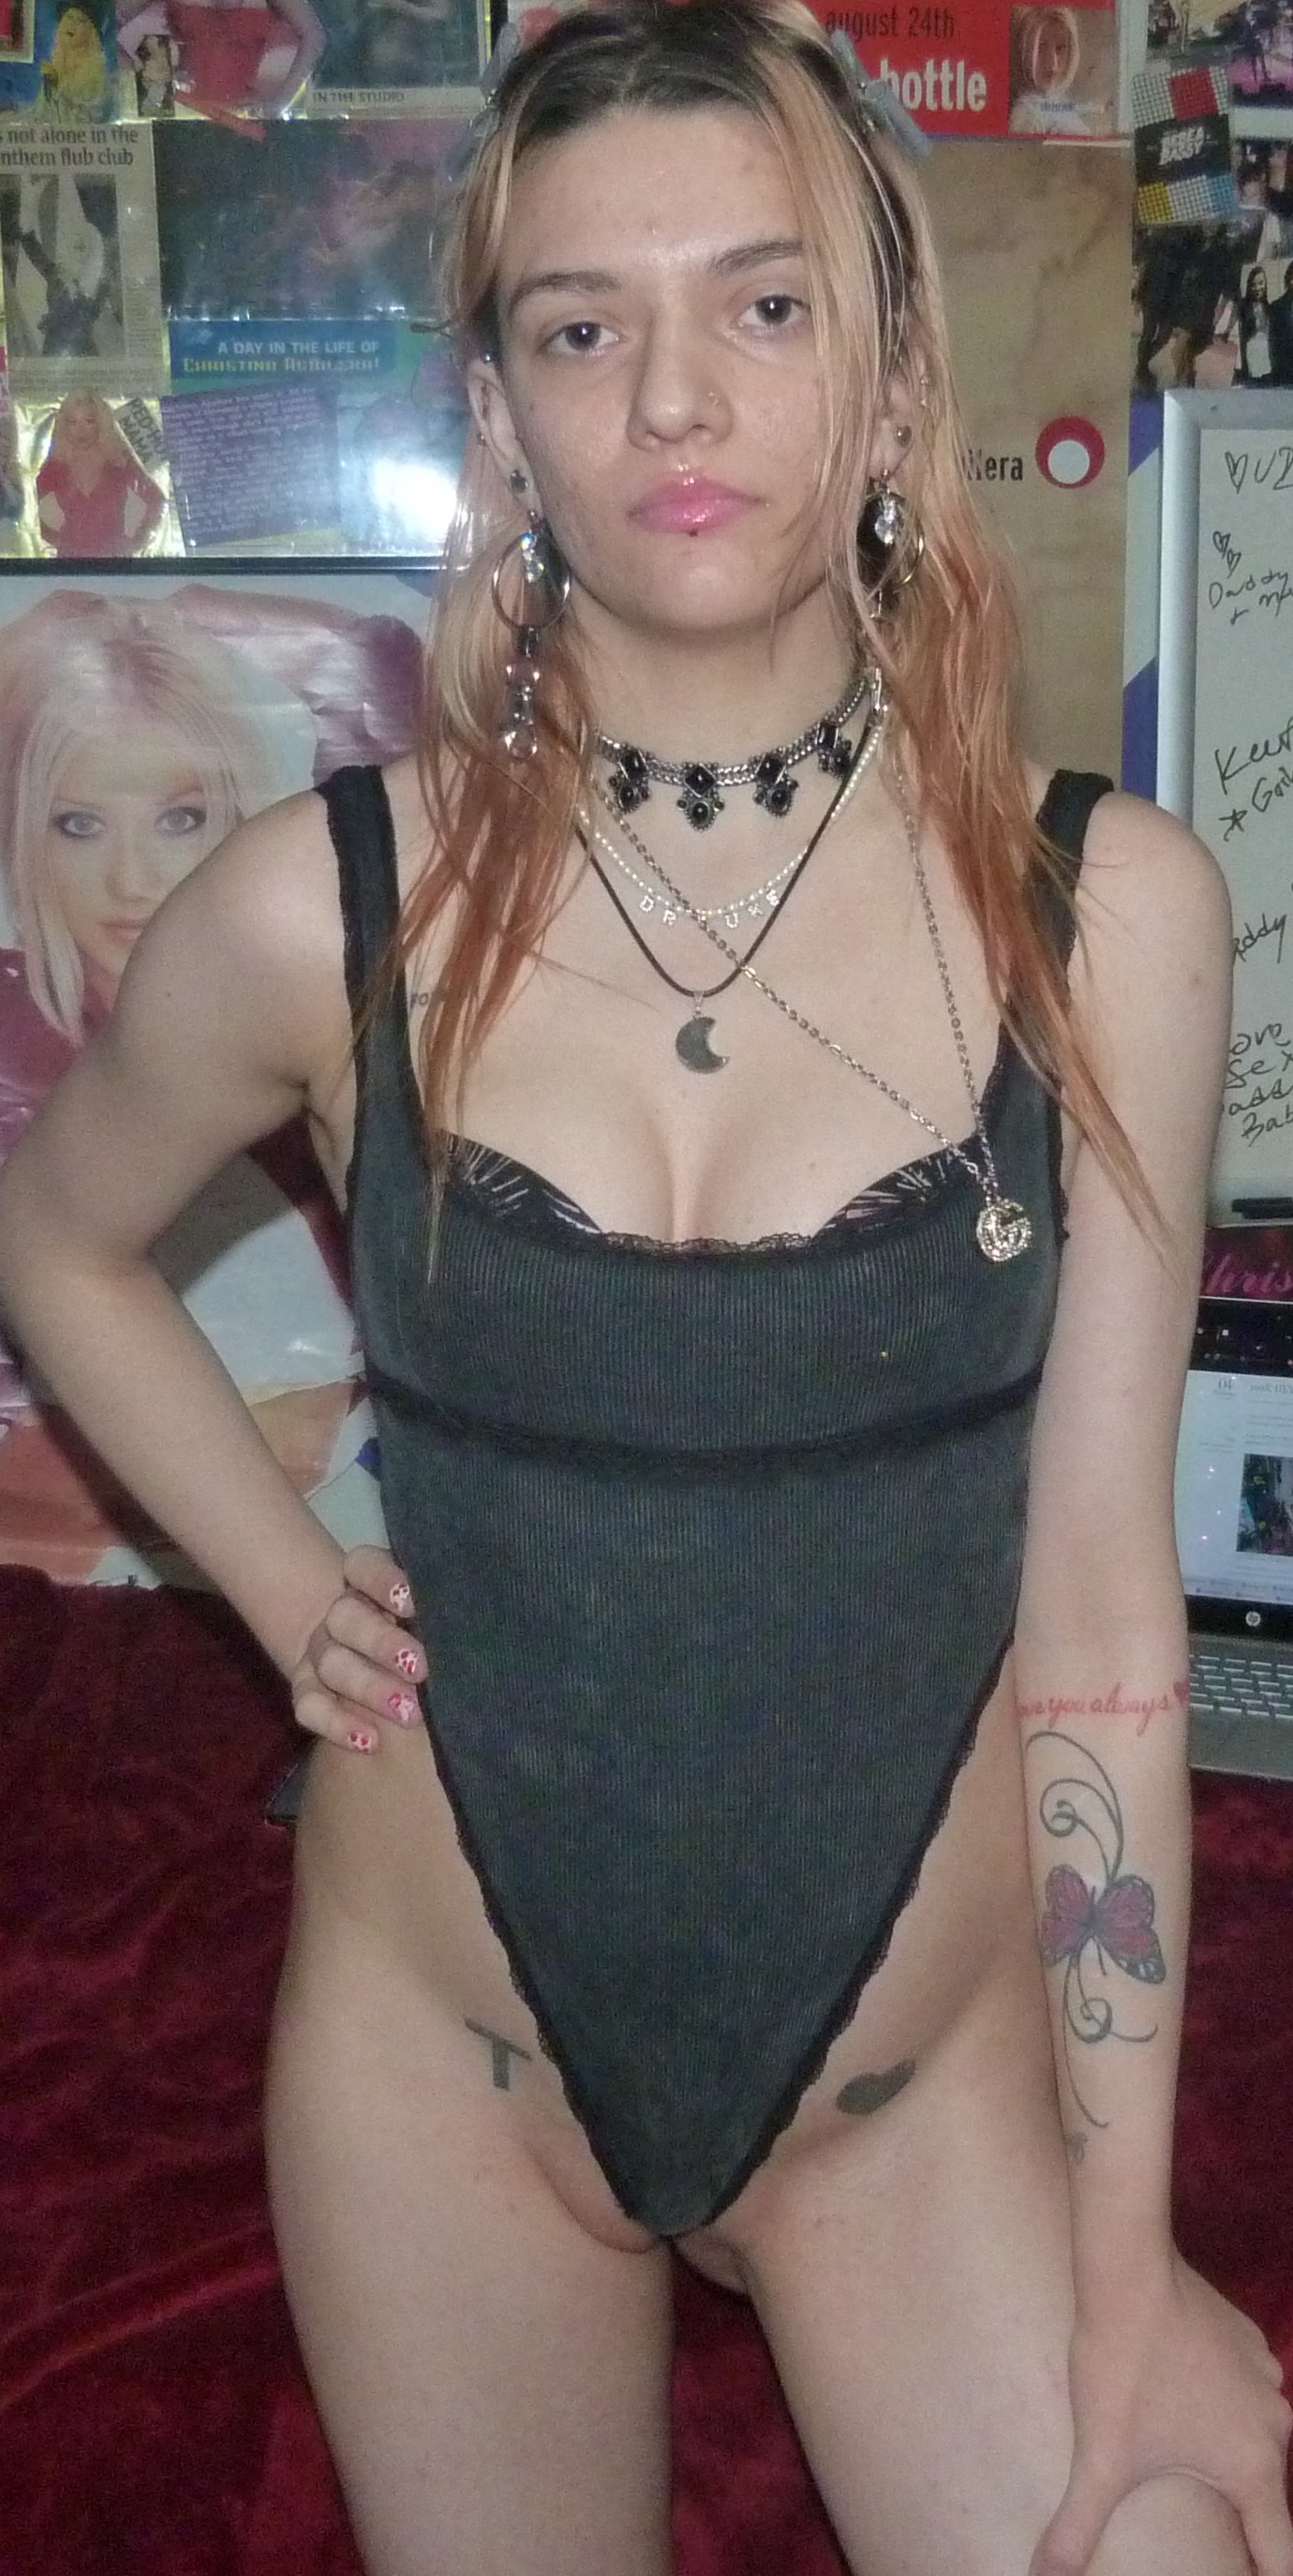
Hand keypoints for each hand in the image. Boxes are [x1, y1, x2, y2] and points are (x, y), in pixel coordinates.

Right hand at [289, 1547, 424, 1754]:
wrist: (390, 1674)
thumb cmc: (430, 1637)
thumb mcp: (438, 1618)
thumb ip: (444, 1614)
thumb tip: (473, 1622)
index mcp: (369, 1583)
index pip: (364, 1566)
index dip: (382, 1581)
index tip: (413, 1604)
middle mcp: (340, 1615)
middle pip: (345, 1617)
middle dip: (382, 1643)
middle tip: (420, 1668)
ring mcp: (320, 1653)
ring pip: (331, 1663)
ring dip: (369, 1688)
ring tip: (409, 1712)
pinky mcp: (307, 1690)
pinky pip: (308, 1705)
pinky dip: (336, 1723)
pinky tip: (369, 1741)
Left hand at [1031, 2255, 1292, 2575]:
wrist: (1128, 2271)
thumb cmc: (1121, 2366)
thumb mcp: (1099, 2459)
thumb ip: (1076, 2529)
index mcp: (1253, 2465)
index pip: (1278, 2551)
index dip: (1263, 2575)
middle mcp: (1274, 2424)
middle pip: (1265, 2494)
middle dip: (1239, 2518)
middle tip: (1208, 2531)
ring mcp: (1266, 2376)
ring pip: (1254, 2436)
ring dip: (1227, 2453)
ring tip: (1186, 2461)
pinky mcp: (1246, 2339)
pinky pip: (1243, 2389)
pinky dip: (1221, 2403)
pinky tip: (1180, 2400)